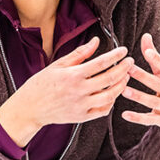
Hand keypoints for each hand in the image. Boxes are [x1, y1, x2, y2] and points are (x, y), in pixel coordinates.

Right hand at [0, 36, 134, 146]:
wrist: (30, 108)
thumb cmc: (41, 84)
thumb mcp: (57, 65)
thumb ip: (79, 54)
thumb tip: (96, 41)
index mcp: (73, 75)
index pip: (101, 63)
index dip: (115, 55)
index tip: (123, 50)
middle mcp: (79, 91)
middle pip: (110, 78)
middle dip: (124, 69)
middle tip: (130, 62)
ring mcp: (82, 106)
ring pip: (110, 96)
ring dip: (121, 85)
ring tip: (125, 77)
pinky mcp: (82, 117)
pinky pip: (103, 110)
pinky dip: (111, 102)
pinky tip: (113, 93)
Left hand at [120, 33, 159, 141]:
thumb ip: (155, 57)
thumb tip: (145, 36)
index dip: (158, 60)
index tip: (148, 52)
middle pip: (156, 84)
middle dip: (142, 76)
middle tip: (128, 69)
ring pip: (150, 101)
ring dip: (137, 96)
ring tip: (123, 90)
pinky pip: (148, 119)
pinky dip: (136, 117)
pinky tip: (124, 114)